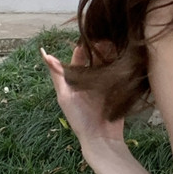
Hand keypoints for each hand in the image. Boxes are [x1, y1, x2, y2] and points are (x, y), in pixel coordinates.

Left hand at [39, 43, 126, 158]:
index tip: (92, 34)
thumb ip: (57, 76)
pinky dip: (122, 64)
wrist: (101, 139)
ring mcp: (105, 83)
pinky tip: (128, 55)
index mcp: (76, 79)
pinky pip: (119, 73)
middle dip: (101, 47)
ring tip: (120, 41)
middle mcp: (90, 79)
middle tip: (110, 35)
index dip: (84, 45)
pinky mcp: (118, 89)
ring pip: (109, 63)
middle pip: (96, 57)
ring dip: (113, 53)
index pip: (79, 57)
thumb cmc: (79, 119)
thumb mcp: (65, 96)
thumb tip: (44, 54)